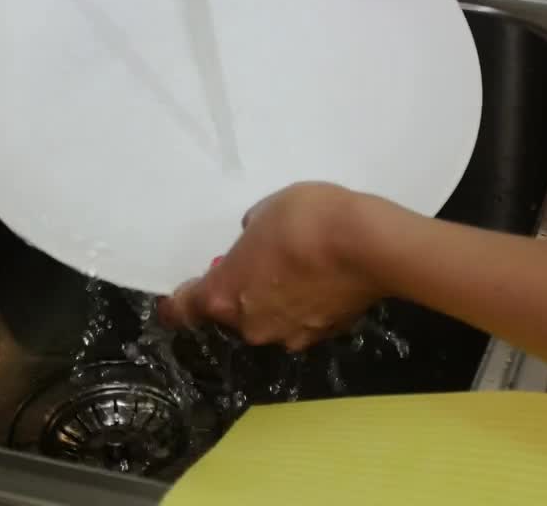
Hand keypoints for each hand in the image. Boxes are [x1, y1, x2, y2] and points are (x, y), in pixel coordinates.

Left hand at [157, 182, 390, 351]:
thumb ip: (252, 233)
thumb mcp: (266, 211)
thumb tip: (257, 243)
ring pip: (270, 319)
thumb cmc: (306, 221)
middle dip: (241, 293)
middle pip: (232, 315)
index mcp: (225, 295)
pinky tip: (326, 278)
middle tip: (260, 263)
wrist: (370, 245)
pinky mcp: (325, 335)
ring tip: (300, 268)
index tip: (177, 298)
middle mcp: (252, 325)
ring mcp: (291, 335)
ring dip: (276, 301)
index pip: (184, 311)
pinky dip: (308, 305)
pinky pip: (305, 320)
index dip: (177, 305)